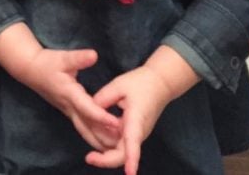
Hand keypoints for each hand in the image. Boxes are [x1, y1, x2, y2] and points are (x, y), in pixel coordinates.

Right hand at [0, 24, 119, 152]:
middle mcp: (69, 107)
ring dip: (100, 141)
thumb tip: (94, 55)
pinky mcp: (69, 112)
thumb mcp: (63, 57)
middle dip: (105, 137)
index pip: (87, 108)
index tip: (117, 123)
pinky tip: (106, 142)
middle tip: (124, 145)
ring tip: (119, 149)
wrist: (31, 70)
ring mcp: (68, 112)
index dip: (102, 116)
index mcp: (69, 93)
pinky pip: (83, 128)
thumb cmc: (47, 62)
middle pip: (87, 127)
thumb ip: (79, 58)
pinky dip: (95, 136)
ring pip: (85, 131)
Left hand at [85, 47, 199, 174]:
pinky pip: (121, 144)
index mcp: (136, 118)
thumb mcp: (119, 85)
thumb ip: (103, 99)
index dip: (132, 158)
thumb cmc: (140, 83)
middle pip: (124, 154)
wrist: (160, 83)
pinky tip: (96, 134)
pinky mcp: (134, 133)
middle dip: (107, 160)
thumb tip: (90, 111)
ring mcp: (137, 134)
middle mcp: (138, 131)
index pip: (133, 141)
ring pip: (121, 151)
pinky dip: (109, 143)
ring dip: (107, 152)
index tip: (130, 174)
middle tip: (89, 158)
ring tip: (90, 147)